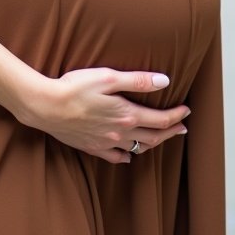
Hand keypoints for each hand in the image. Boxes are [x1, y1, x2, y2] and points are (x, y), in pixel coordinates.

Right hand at [19, 68, 188, 164]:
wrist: (46, 107)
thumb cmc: (76, 87)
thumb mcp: (108, 78)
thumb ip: (137, 80)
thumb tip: (164, 81)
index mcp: (127, 115)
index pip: (160, 119)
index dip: (176, 115)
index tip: (187, 110)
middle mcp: (120, 133)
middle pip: (153, 136)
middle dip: (170, 131)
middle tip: (182, 127)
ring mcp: (106, 143)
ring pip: (137, 148)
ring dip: (153, 143)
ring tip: (161, 137)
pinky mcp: (91, 147)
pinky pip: (115, 157)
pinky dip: (126, 156)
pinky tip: (128, 154)